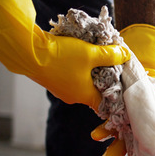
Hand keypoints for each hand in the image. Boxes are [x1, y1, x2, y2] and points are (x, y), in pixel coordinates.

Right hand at [0, 0, 129, 108]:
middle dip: (105, 80)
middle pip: (95, 92)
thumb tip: (126, 54)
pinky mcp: (53, 80)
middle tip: (115, 67)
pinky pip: (71, 78)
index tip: (124, 84)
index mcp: (85, 96)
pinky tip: (81, 56)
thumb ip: (110, 55)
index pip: (107, 103)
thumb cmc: (61, 56)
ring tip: (99, 58)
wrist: (28, 52)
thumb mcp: (91, 53)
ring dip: (91, 73)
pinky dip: (79, 70)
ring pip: (83, 83)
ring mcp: (61, 90)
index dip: (117, 94)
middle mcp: (73, 97)